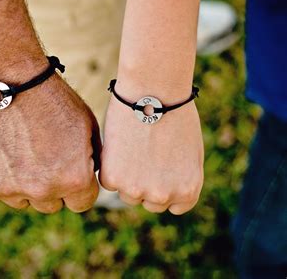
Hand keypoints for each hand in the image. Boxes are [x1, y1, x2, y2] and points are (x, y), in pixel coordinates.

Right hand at [0, 75, 100, 213]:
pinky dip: (0, 177)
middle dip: (51, 186)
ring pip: (24, 201)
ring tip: (21, 152)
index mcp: (74, 179)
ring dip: (25, 185)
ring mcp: (11, 190)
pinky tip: (3, 151)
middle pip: (52, 204)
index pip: (81, 203)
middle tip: (42, 157)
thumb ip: (90, 161)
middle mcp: (43, 191)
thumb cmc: (52, 100)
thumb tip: (88, 179)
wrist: (8, 80)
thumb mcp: (87, 127)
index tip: (69, 169)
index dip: (78, 185)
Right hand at [100, 94, 203, 214]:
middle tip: (143, 156)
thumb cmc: (175, 114)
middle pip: (149, 203)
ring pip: (127, 194)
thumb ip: (179, 178)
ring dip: (127, 178)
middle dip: (146, 184)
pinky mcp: (113, 178)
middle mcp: (163, 196)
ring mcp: (137, 189)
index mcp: (187, 191)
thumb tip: (164, 192)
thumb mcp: (190, 153)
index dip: (165, 187)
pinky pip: (108, 181)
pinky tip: (119, 145)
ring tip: (132, 148)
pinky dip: (110, 166)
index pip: (173, 206)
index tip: (159, 169)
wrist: (153, 92)